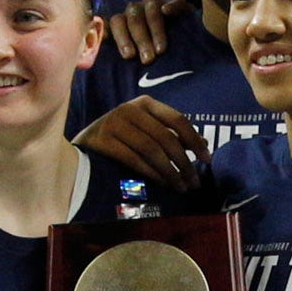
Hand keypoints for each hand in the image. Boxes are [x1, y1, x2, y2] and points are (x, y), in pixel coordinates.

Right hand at [74, 96, 208, 190]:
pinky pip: (134, 160)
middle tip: (195, 182)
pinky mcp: (103, 141)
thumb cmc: (121, 137)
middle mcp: (130, 109)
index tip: (207, 160)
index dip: (195, 140)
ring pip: (152, 151)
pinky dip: (152, 174)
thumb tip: (203, 146)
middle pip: (166, 138)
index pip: (177, 120)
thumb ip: (170, 134)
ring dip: (170, 172)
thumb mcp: (145, 129)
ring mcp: (114, 123)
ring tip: (181, 187)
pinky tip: (163, 184)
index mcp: (145, 103)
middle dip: (184, 162)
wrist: (84, 143)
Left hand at [102, 0, 186, 64]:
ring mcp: (159, 7)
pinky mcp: (181, 8)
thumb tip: (93, 54)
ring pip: (151, 8)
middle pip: (133, 16)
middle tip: (147, 60)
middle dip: (140, 39)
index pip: (117, 22)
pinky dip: (171, 6)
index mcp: (125, 24)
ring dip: (155, 29)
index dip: (121, 37)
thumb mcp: (133, 67)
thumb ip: (117, 60)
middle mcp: (139, 12)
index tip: (129, 56)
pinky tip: (167, 12)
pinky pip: (176, 3)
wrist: (185, 62)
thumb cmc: (153, 68)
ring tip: (160, 51)